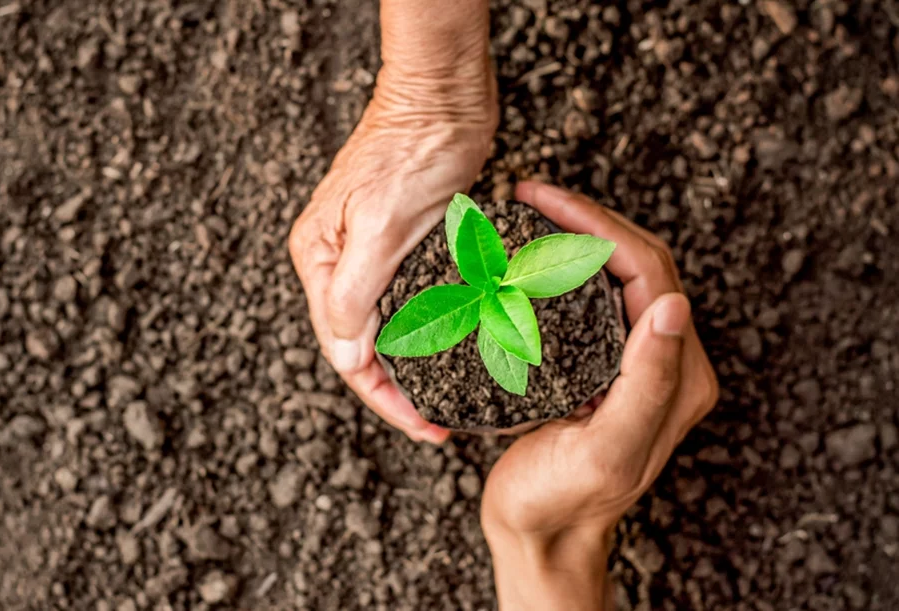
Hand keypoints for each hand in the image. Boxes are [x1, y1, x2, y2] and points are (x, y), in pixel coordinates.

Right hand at [288, 2, 496, 443]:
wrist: (443, 95)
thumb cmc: (411, 149)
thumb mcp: (379, 224)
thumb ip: (355, 292)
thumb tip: (345, 356)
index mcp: (320, 260)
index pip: (344, 350)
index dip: (383, 397)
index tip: (423, 426)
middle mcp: (337, 262)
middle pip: (362, 346)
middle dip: (396, 390)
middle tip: (438, 424)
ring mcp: (368, 254)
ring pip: (386, 328)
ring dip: (413, 366)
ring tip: (447, 400)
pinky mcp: (401, 244)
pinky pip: (408, 303)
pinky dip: (428, 332)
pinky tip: (452, 351)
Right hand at [480, 182, 718, 610]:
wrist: (538, 533)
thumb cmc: (564, 499)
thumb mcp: (606, 449)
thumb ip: (646, 382)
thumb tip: (674, 304)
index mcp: (677, 374)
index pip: (648, 270)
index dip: (598, 225)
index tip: (542, 201)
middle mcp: (663, 359)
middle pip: (635, 261)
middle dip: (585, 219)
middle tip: (530, 195)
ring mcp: (631, 359)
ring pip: (613, 273)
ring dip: (575, 236)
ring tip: (527, 214)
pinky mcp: (600, 364)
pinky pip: (590, 297)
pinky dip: (559, 266)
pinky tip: (525, 258)